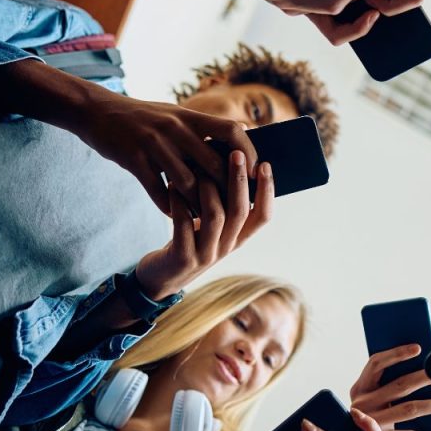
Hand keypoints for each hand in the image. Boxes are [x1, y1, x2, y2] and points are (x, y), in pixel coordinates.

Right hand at [76, 92, 258, 215]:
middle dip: (226, 189)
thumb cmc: (142, 118)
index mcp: (189, 116)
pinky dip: (170, 207)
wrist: (94, 110)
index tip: (253, 173)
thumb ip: (202, 130)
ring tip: (206, 218)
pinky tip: (176, 215)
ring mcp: (153, 143)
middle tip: (235, 207)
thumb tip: (237, 147)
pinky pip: (158, 190)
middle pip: (213, 163)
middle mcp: (174, 127)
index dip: (247, 152)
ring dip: (198, 204)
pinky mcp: (133, 159)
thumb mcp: (174, 115)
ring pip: (187, 182)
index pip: (231, 131)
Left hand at [134, 150, 272, 299]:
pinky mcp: (183, 258)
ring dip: (207, 188)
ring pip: (215, 216)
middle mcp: (227, 247)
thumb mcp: (213, 227)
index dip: (267, 191)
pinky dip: (178, 202)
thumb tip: (233, 163)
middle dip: (239, 180)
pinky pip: (183, 224)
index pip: (263, 216)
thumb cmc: (190, 241)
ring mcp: (206, 254)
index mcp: (239, 238)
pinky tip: (172, 185)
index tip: (265, 164)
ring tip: (197, 166)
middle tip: (235, 153)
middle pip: (240, 211)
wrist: (162, 277)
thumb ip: (224, 204)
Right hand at [350, 344, 430, 430]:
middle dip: (425, 378)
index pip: (375, 362)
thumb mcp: (372, 400)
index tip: (419, 347)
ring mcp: (370, 422)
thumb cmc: (372, 419)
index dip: (396, 354)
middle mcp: (362, 404)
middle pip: (400, 385)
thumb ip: (387, 385)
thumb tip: (423, 368)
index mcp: (360, 388)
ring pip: (409, 409)